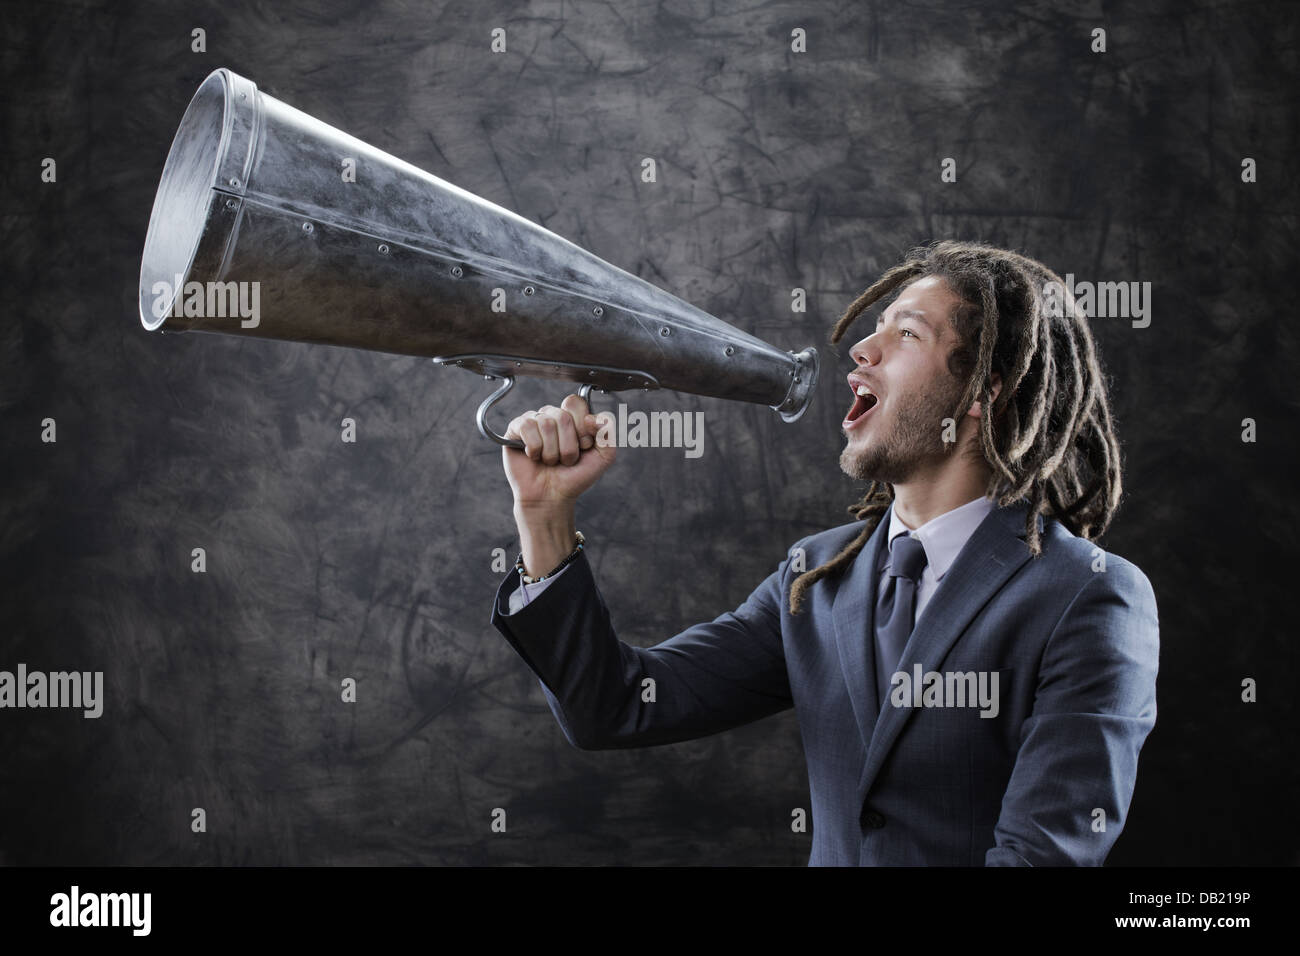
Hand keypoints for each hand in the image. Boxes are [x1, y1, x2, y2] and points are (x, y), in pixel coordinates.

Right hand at [502, 393, 616, 508]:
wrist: (552, 497)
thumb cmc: (575, 476)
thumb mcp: (603, 457)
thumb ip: (608, 433)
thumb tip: (591, 417)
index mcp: (573, 417)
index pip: (576, 403)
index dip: (582, 428)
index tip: (583, 446)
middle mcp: (552, 415)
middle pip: (563, 416)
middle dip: (568, 446)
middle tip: (566, 459)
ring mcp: (533, 421)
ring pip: (546, 423)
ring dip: (552, 451)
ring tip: (550, 461)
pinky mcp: (515, 429)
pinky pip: (527, 426)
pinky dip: (535, 448)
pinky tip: (534, 457)